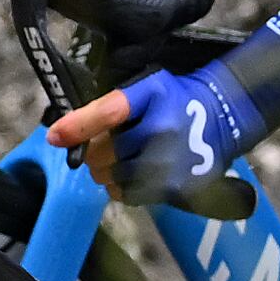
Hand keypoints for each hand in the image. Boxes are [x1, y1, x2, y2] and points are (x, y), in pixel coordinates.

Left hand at [48, 59, 263, 199]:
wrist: (225, 118)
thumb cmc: (176, 100)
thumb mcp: (147, 86)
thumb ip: (110, 104)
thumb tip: (64, 131)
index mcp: (153, 95)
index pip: (108, 112)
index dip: (77, 126)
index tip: (54, 136)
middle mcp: (162, 129)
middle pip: (104, 152)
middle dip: (94, 152)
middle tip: (103, 147)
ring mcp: (169, 162)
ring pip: (113, 176)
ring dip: (106, 171)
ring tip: (120, 160)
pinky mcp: (174, 188)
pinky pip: (128, 194)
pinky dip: (121, 186)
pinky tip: (133, 173)